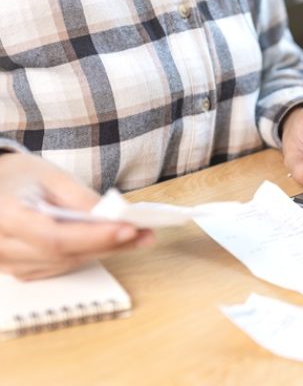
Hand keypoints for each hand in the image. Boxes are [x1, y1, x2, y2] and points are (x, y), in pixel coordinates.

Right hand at [0, 153, 153, 279]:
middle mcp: (0, 247)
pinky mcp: (20, 270)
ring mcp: (7, 264)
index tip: (128, 229)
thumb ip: (81, 198)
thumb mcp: (51, 175)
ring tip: (136, 237)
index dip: (95, 237)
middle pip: (64, 254)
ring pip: (66, 264)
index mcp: (4, 216)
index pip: (55, 238)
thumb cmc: (19, 176)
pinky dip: (88, 255)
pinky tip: (111, 243)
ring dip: (104, 251)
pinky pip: (60, 267)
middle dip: (109, 244)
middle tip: (145, 234)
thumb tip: (114, 217)